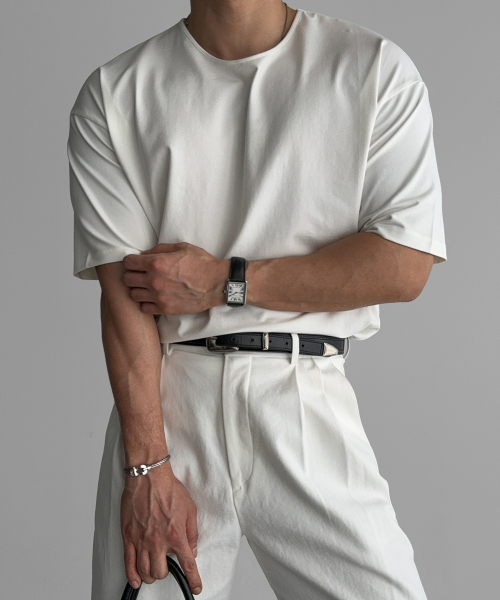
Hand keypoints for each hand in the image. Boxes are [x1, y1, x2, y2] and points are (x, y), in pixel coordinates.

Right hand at [121, 465, 202, 594]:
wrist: (149, 477)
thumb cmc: (168, 489)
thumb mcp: (190, 509)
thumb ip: (192, 532)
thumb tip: (193, 549)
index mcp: (176, 535)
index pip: (187, 565)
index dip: (193, 580)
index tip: (196, 588)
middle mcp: (158, 541)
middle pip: (161, 573)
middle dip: (166, 573)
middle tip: (167, 566)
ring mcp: (142, 541)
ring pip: (145, 571)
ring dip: (151, 575)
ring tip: (154, 570)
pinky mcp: (128, 537)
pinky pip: (128, 563)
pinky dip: (132, 575)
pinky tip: (136, 580)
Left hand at [122, 242, 228, 314]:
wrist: (217, 283)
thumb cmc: (202, 264)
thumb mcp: (181, 247)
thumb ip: (159, 249)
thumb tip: (144, 254)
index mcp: (156, 263)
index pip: (128, 263)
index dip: (131, 261)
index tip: (136, 262)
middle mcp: (154, 281)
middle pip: (127, 279)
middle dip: (132, 274)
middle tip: (141, 274)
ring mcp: (158, 297)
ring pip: (133, 295)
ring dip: (138, 289)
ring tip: (147, 287)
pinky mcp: (165, 309)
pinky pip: (144, 308)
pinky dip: (146, 303)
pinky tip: (154, 297)